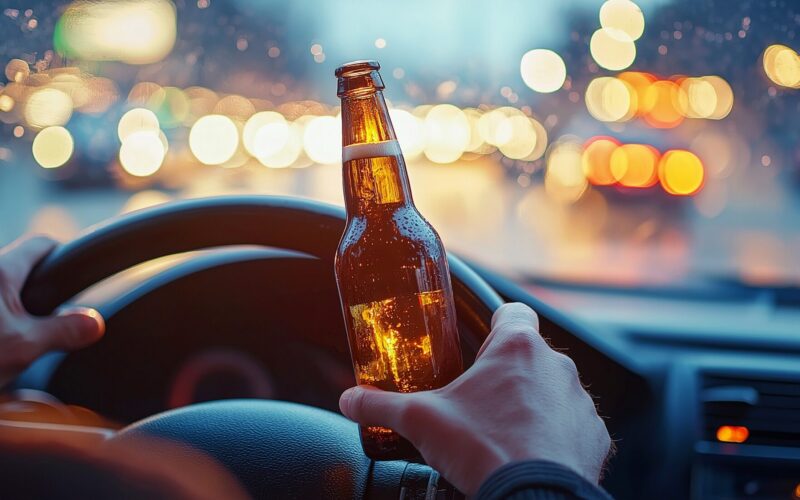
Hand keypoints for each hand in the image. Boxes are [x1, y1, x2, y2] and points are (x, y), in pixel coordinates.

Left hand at [0, 235, 104, 388]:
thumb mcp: (22, 348)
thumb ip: (63, 331)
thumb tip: (95, 321)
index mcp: (1, 270)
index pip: (41, 244)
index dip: (62, 256)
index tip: (73, 274)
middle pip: (15, 268)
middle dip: (32, 290)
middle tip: (47, 317)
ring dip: (5, 308)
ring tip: (10, 340)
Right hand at [339, 302, 610, 495]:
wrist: (533, 499)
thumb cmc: (483, 450)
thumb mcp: (420, 421)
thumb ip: (381, 405)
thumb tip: (351, 400)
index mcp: (517, 348)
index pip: (511, 311)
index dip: (494, 324)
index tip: (479, 342)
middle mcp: (556, 367)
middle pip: (530, 356)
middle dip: (506, 374)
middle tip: (479, 399)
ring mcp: (580, 402)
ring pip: (553, 390)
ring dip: (534, 404)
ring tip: (504, 432)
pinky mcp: (595, 437)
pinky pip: (574, 427)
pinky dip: (556, 436)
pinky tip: (530, 454)